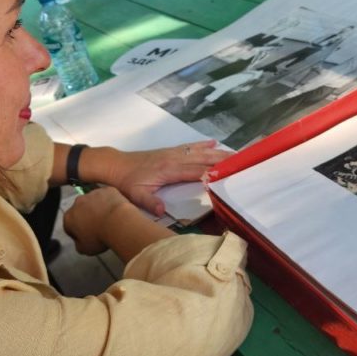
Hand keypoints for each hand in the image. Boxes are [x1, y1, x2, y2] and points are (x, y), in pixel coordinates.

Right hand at [63, 186, 130, 255]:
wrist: (118, 222)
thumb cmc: (100, 238)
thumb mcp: (86, 249)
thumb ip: (79, 245)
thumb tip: (80, 243)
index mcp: (69, 217)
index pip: (69, 226)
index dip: (77, 233)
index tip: (87, 237)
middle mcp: (78, 202)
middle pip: (81, 211)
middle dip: (87, 217)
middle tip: (99, 228)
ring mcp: (93, 194)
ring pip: (94, 202)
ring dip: (99, 208)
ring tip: (109, 219)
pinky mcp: (107, 190)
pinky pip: (108, 196)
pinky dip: (111, 202)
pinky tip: (117, 211)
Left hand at [107, 140, 227, 215]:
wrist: (115, 165)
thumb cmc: (126, 183)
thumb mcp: (134, 196)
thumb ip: (149, 202)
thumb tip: (162, 212)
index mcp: (168, 170)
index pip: (195, 171)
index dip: (211, 173)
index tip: (229, 175)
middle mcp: (174, 158)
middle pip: (202, 159)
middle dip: (222, 160)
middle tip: (241, 162)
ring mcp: (173, 153)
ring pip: (199, 151)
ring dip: (218, 152)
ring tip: (236, 153)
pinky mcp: (170, 151)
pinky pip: (190, 146)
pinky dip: (203, 144)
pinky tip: (214, 143)